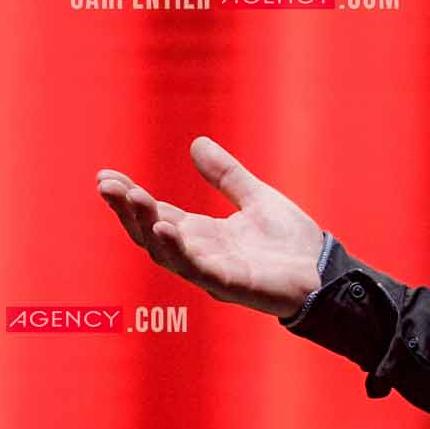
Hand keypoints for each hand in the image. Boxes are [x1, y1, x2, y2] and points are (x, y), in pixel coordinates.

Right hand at [96, 137, 325, 318]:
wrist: (324, 270)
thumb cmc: (291, 242)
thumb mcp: (256, 198)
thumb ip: (226, 175)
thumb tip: (196, 144)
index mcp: (202, 234)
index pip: (156, 214)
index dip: (130, 197)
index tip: (106, 176)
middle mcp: (199, 254)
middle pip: (151, 233)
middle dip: (127, 210)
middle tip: (106, 184)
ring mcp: (211, 271)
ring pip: (167, 252)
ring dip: (146, 225)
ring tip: (132, 198)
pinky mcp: (230, 285)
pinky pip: (196, 269)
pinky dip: (177, 250)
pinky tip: (164, 228)